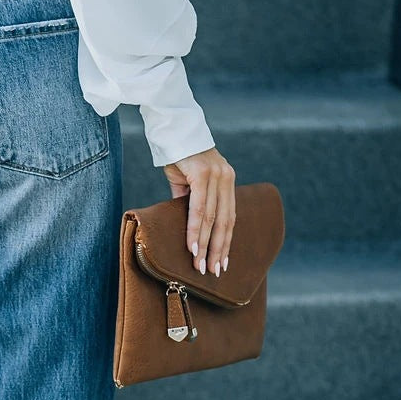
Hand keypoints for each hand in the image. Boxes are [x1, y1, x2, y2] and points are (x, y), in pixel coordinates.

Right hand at [161, 146, 235, 277]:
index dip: (226, 242)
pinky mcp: (202, 174)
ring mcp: (216, 175)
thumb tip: (189, 225)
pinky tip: (193, 246)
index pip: (229, 217)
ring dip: (206, 246)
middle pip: (225, 222)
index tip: (222, 262)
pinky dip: (196, 230)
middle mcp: (226, 178)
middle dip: (219, 250)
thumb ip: (190, 201)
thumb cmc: (177, 155)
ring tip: (201, 265)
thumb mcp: (186, 181)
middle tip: (214, 272)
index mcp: (226, 181)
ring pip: (213, 219)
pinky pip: (200, 208)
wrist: (171, 127)